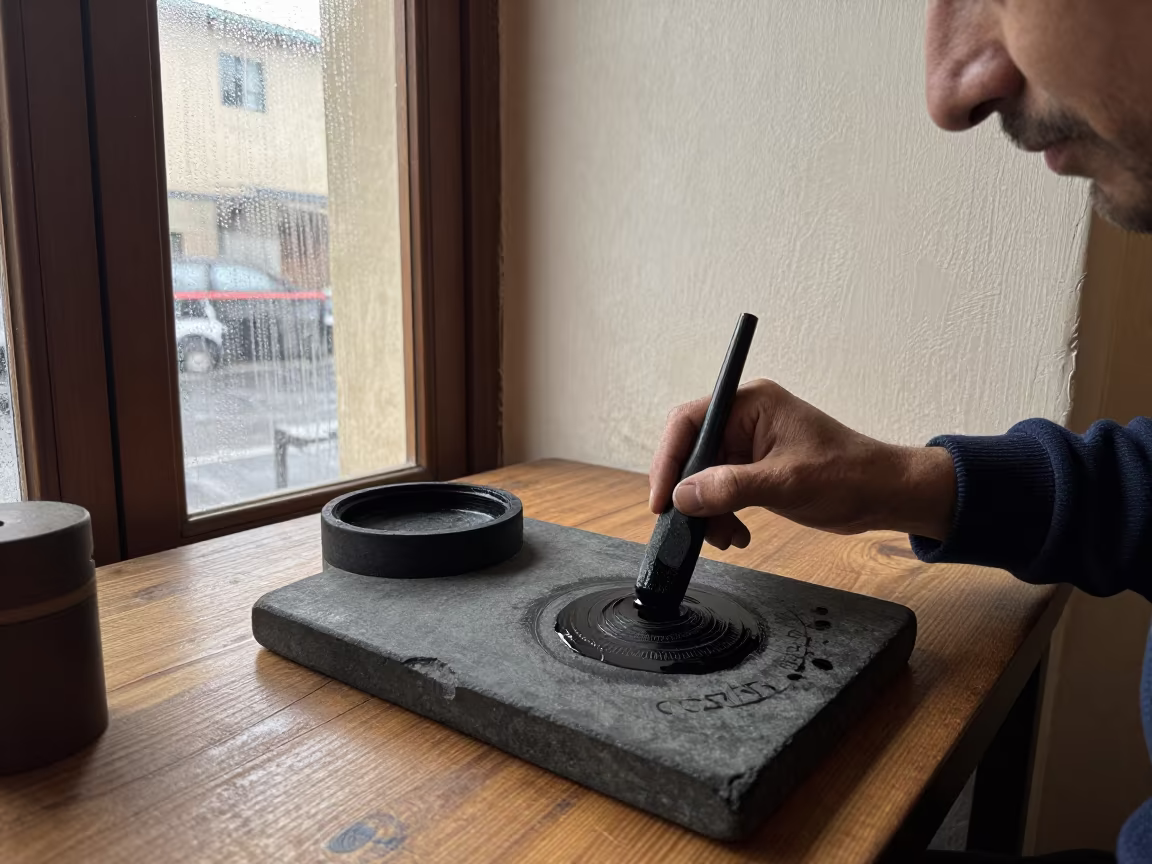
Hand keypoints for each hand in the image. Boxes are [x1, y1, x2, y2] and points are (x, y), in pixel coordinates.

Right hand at [648, 379, 955, 548]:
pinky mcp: (755, 469)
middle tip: (688, 526)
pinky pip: (720, 491)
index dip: (669, 460)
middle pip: (692, 451)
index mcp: (752, 403)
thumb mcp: (786, 483)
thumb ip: (730, 488)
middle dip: (689, 493)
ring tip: (723, 537)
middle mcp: (745, 419)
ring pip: (703, 477)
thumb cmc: (849, 476)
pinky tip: (737, 535)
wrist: (885, 495)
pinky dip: (721, 515)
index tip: (663, 499)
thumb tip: (683, 496)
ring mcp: (749, 445)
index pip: (689, 421)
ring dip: (706, 511)